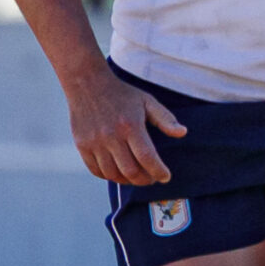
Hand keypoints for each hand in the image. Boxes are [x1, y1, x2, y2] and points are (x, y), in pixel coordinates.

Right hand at [66, 67, 183, 185]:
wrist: (87, 84)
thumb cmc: (122, 94)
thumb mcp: (147, 101)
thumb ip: (165, 119)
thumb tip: (183, 133)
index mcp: (130, 126)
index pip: (147, 157)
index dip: (158, 171)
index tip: (166, 177)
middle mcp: (111, 136)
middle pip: (130, 171)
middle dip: (145, 180)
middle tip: (152, 179)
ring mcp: (94, 142)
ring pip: (113, 174)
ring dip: (128, 181)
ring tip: (137, 177)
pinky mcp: (82, 145)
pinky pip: (96, 170)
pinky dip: (109, 176)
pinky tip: (119, 173)